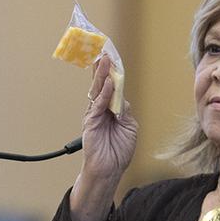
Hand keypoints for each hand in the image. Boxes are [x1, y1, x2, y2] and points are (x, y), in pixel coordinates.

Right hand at [80, 55, 137, 179]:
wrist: (109, 170)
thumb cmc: (119, 151)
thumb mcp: (129, 127)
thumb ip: (125, 111)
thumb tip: (121, 97)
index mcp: (112, 109)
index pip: (113, 86)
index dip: (114, 72)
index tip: (114, 56)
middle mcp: (102, 109)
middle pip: (103, 84)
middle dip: (104, 67)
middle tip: (105, 51)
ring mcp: (95, 114)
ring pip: (98, 90)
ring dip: (102, 75)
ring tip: (104, 60)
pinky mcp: (90, 121)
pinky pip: (98, 104)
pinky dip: (103, 93)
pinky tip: (107, 83)